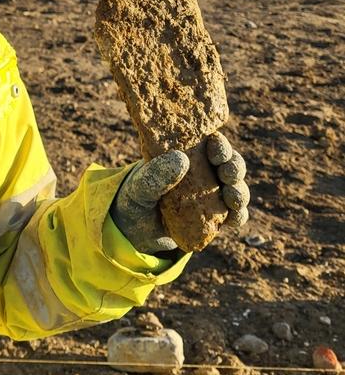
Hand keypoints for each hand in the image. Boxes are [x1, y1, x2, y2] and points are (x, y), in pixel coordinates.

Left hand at [111, 132, 248, 253]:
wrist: (134, 231)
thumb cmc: (136, 199)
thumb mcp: (139, 186)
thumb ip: (155, 174)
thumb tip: (182, 158)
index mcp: (188, 155)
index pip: (210, 144)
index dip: (218, 143)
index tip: (214, 144)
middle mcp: (205, 172)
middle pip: (230, 164)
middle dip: (233, 166)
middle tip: (227, 172)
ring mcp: (213, 195)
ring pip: (236, 188)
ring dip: (239, 191)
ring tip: (232, 197)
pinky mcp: (216, 218)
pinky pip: (234, 215)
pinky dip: (238, 215)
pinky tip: (234, 216)